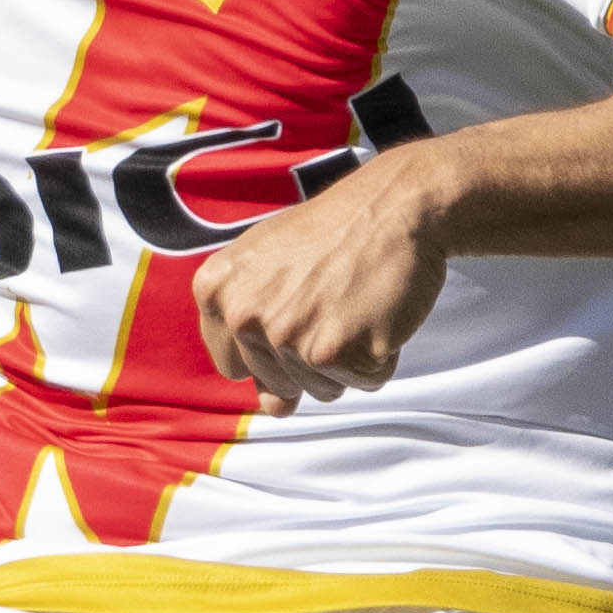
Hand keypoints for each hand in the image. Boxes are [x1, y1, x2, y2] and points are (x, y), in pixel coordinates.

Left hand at [189, 163, 455, 407]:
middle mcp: (244, 316)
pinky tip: (378, 311)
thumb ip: (255, 334)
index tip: (295, 309)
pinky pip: (366, 380)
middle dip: (312, 353)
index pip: (234, 366)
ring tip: (353, 303)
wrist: (395, 203)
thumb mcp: (269, 265)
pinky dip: (380, 355)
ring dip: (347, 357)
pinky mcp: (340, 351)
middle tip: (333, 299)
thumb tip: (275, 409)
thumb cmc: (333, 233)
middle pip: (279, 384)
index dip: (269, 347)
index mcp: (216, 291)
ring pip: (323, 388)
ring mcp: (290, 336)